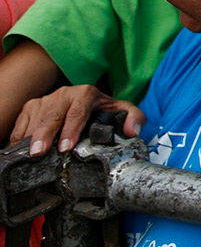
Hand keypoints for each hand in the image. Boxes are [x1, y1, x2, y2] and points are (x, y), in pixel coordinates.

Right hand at [11, 85, 143, 155]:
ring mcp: (46, 100)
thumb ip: (134, 118)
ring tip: (30, 153)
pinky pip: (22, 123)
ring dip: (31, 137)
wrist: (85, 99)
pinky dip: (20, 136)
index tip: (65, 147)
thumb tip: (132, 131)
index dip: (70, 130)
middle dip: (45, 135)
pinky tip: (21, 149)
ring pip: (36, 120)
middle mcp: (65, 94)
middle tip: (39, 152)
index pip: (77, 112)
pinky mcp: (32, 107)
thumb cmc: (102, 109)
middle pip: (52, 116)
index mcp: (86, 94)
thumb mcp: (121, 110)